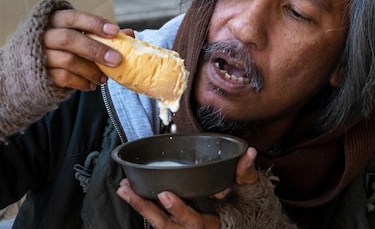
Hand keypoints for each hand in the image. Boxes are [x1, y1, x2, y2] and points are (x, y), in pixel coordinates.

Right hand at [42, 8, 130, 90]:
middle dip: (96, 49)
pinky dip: (81, 82)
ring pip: (67, 60)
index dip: (94, 23)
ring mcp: (38, 54)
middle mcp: (43, 35)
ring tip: (104, 78)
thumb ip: (101, 35)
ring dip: (91, 70)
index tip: (115, 31)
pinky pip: (63, 77)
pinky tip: (90, 84)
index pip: (74, 17)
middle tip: (117, 60)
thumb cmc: (60, 48)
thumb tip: (129, 34)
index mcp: (55, 20)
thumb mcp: (78, 37)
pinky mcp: (38, 74)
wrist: (29, 70)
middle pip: (69, 39)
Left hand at [116, 147, 258, 228]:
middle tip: (129, 191)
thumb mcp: (250, 191)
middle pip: (168, 227)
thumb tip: (248, 152)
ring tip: (124, 189)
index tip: (165, 194)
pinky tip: (132, 193)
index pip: (194, 222)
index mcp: (214, 224)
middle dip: (146, 209)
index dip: (179, 210)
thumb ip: (246, 174)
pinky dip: (144, 207)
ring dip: (140, 207)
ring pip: (159, 225)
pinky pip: (159, 221)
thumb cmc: (249, 205)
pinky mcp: (178, 224)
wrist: (249, 219)